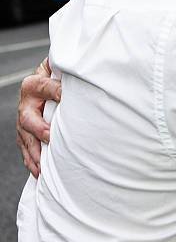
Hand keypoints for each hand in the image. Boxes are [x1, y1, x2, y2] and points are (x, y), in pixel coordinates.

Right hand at [16, 57, 60, 177]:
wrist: (46, 81)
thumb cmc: (57, 76)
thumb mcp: (60, 70)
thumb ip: (67, 72)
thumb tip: (85, 72)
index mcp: (35, 83)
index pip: (45, 87)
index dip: (55, 91)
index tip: (66, 97)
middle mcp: (26, 102)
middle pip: (27, 117)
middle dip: (38, 129)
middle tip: (49, 137)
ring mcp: (24, 119)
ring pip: (25, 137)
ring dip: (34, 152)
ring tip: (42, 165)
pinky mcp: (25, 133)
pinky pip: (25, 148)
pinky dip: (31, 160)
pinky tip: (38, 171)